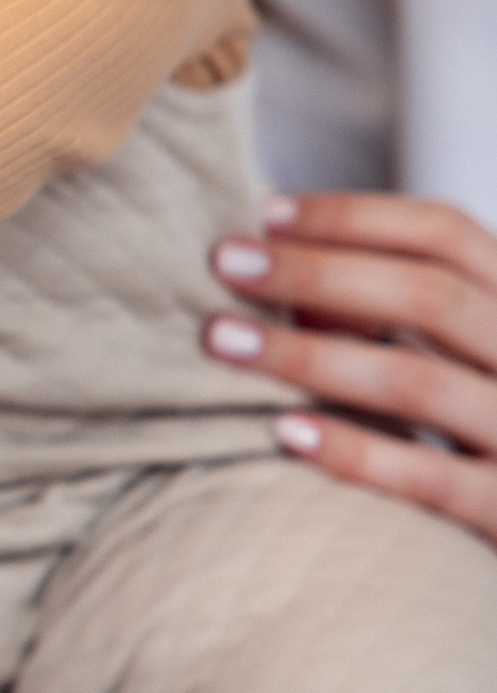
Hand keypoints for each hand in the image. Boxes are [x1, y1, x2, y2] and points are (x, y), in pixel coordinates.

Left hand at [201, 192, 496, 546]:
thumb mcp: (458, 356)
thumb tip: (286, 283)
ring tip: (221, 339)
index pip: (448, 234)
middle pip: (431, 295)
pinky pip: (433, 479)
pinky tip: (284, 434)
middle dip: (317, 272)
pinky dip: (357, 452)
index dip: (356, 216)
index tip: (266, 213)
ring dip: (310, 354)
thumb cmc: (485, 429)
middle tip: (223, 262)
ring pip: (418, 382)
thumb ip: (390, 315)